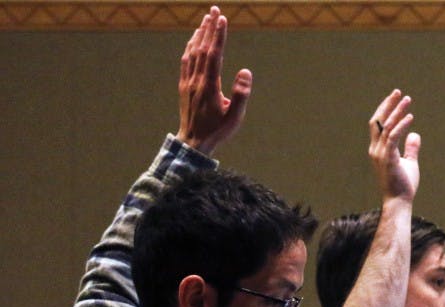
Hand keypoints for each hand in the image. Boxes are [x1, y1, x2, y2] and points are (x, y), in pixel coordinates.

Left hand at [176, 7, 251, 154]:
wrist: (193, 142)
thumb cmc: (217, 131)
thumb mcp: (234, 117)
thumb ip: (241, 94)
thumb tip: (246, 71)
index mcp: (210, 86)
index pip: (214, 55)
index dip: (218, 36)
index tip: (222, 19)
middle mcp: (197, 80)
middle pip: (202, 48)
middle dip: (209, 28)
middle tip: (214, 9)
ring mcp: (188, 82)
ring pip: (192, 52)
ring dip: (199, 34)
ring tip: (205, 20)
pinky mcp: (184, 86)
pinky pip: (186, 61)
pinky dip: (190, 47)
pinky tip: (193, 40)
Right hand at [369, 90, 419, 202]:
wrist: (399, 202)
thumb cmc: (403, 185)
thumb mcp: (409, 163)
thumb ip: (410, 148)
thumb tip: (415, 134)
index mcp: (378, 149)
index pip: (378, 124)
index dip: (385, 110)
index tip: (396, 98)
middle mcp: (375, 149)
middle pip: (378, 121)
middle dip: (388, 105)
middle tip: (399, 92)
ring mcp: (379, 154)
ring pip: (386, 126)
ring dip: (397, 111)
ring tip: (407, 100)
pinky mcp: (387, 158)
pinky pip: (393, 137)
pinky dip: (401, 125)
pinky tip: (410, 117)